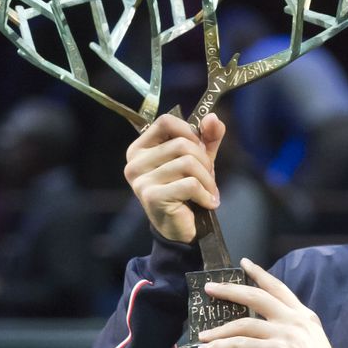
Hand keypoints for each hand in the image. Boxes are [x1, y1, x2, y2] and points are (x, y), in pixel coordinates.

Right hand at [123, 112, 225, 242]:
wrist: (180, 230)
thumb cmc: (186, 192)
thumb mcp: (199, 160)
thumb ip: (207, 138)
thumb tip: (212, 117)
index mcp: (140, 148)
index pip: (166, 122)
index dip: (189, 131)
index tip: (200, 149)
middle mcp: (135, 162)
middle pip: (181, 144)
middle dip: (204, 161)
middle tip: (208, 178)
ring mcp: (141, 180)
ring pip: (188, 163)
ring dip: (207, 180)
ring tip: (209, 192)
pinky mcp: (151, 196)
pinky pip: (189, 184)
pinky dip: (205, 194)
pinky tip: (208, 203)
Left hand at [197, 258, 338, 347]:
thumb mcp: (305, 346)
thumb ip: (280, 340)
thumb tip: (251, 347)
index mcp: (303, 316)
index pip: (278, 288)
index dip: (260, 274)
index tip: (245, 264)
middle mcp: (294, 319)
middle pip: (257, 297)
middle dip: (231, 290)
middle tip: (211, 288)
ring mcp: (284, 333)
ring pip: (244, 323)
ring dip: (220, 329)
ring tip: (203, 335)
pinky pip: (241, 345)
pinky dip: (222, 347)